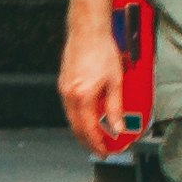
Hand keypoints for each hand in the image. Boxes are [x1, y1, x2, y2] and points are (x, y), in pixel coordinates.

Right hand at [57, 23, 128, 154]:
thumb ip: (115, 108)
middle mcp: (70, 94)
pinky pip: (68, 107)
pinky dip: (77, 117)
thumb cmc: (101, 50)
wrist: (88, 31)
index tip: (104, 151)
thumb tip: (117, 126)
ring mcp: (64, 88)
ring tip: (94, 136)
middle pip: (76, 127)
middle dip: (87, 141)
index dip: (96, 143)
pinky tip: (86, 117)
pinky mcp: (63, 82)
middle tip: (98, 148)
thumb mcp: (115, 82)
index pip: (88, 129)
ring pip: (70, 118)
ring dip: (81, 130)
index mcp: (83, 96)